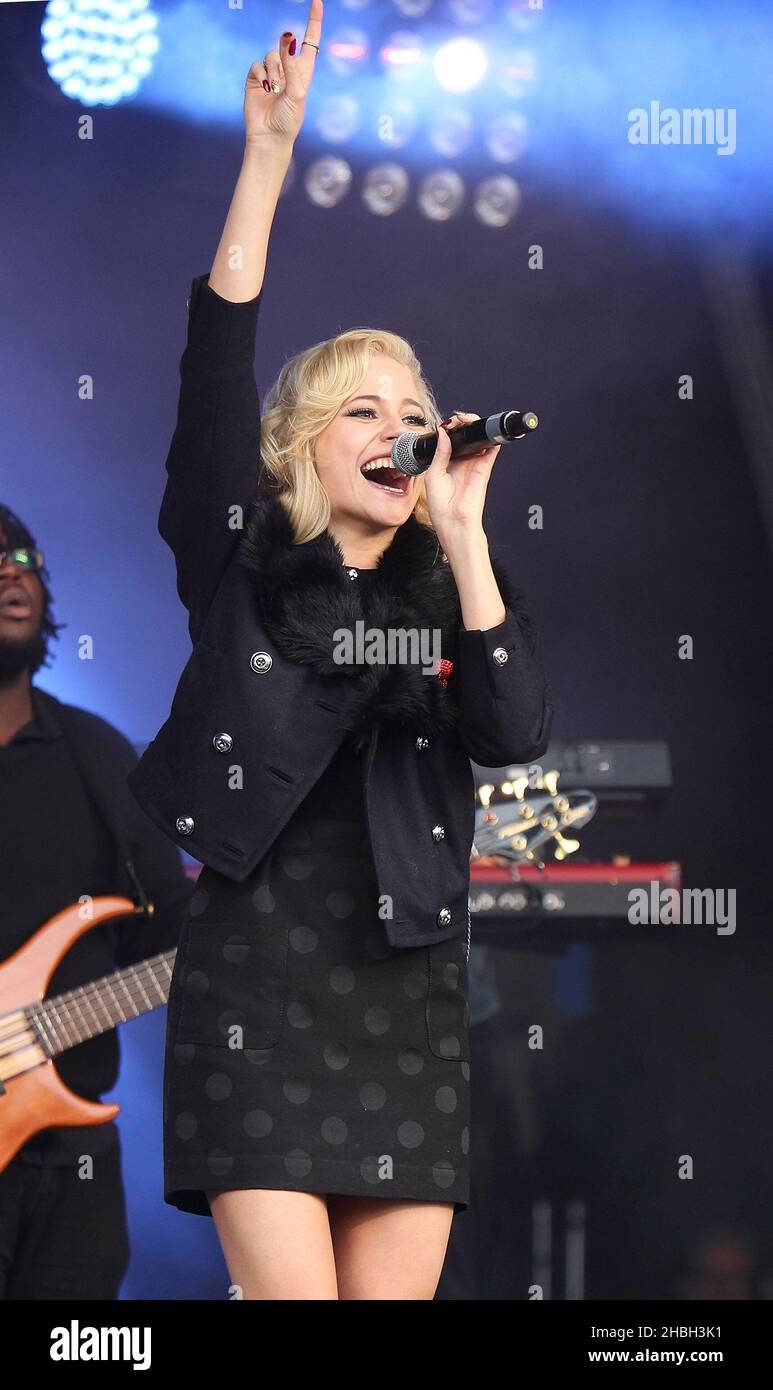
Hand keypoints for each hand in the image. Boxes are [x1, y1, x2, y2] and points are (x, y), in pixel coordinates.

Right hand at [244, 0, 322, 146]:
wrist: (269, 137)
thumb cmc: (289, 120)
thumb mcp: (297, 95)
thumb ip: (294, 70)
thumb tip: (289, 45)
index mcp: (304, 72)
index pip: (310, 42)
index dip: (313, 21)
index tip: (317, 1)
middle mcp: (288, 70)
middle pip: (287, 42)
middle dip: (286, 41)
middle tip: (287, 41)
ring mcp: (271, 73)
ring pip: (271, 54)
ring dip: (274, 71)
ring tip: (275, 90)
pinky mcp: (255, 78)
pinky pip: (257, 64)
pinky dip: (261, 75)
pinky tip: (265, 88)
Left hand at [421, 410, 500, 540]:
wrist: (453, 522)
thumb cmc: (441, 506)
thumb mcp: (433, 474)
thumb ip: (440, 452)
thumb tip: (444, 432)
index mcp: (446, 463)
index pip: (450, 439)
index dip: (450, 428)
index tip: (446, 423)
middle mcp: (461, 462)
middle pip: (465, 436)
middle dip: (462, 424)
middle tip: (458, 419)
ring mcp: (473, 464)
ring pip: (477, 439)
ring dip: (474, 427)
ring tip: (467, 421)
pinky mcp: (484, 469)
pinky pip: (491, 450)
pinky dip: (490, 438)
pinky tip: (483, 429)